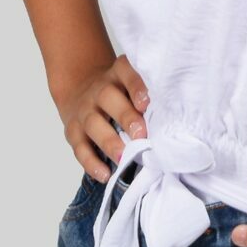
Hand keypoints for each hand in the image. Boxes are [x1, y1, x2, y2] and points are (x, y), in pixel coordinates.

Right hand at [54, 54, 150, 182]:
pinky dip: (91, 163)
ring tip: (124, 158)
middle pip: (108, 98)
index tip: (146, 103)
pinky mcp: (73, 131)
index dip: (136, 86)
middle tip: (141, 135)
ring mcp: (84, 110)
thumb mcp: (131, 85)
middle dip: (126, 117)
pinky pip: (79, 147)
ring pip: (93, 124)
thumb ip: (148, 97)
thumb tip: (173, 121)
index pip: (126, 72)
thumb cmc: (119, 93)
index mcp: (118, 75)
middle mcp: (99, 90)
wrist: (80, 90)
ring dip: (109, 142)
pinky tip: (105, 174)